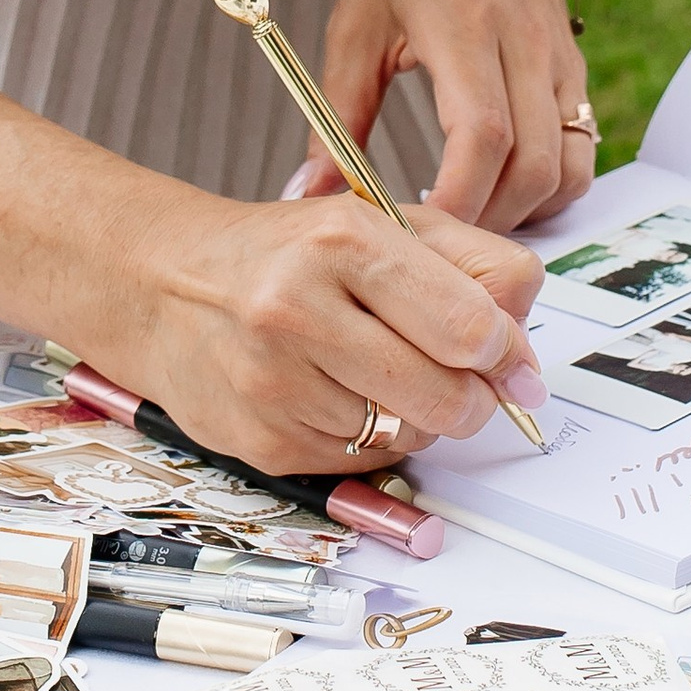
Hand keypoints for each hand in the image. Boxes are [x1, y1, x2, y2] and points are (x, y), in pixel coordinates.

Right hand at [111, 183, 545, 476]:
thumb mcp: (384, 225)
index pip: (470, 325)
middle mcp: (299, 308)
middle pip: (448, 396)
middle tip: (455, 378)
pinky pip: (358, 464)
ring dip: (414, 418)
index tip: (507, 361)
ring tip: (377, 374)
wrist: (163, 284)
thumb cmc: (289, 254)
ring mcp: (273, 382)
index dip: (505, 353)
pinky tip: (333, 396)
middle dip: (470, 398)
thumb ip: (475, 268)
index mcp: (344, 239)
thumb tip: (527, 361)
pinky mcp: (260, 442)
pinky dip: (364, 439)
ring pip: (407, 438)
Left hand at [314, 0, 595, 235]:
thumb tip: (313, 191)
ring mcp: (560, 62)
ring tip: (470, 218)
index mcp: (464, 26)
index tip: (422, 230)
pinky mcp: (576, 73)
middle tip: (438, 237)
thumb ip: (336, 111)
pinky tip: (507, 192)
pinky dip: (552, 189)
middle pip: (532, 163)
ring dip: (524, 211)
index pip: (483, 131)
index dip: (460, 195)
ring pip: (567, 165)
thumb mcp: (358, 17)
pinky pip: (582, 150)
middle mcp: (524, 46)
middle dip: (488, 219)